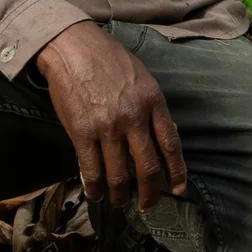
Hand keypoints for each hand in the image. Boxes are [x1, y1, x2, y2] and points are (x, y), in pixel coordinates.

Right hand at [35, 22, 186, 211]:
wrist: (73, 46)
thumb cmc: (109, 59)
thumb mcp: (142, 78)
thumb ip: (154, 107)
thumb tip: (167, 135)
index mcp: (153, 101)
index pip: (171, 144)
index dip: (177, 172)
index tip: (179, 189)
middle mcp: (134, 117)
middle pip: (148, 167)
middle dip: (150, 193)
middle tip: (148, 206)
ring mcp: (108, 127)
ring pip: (119, 176)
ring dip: (120, 196)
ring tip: (119, 203)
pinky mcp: (82, 133)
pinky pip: (92, 171)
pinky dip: (96, 189)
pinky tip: (96, 195)